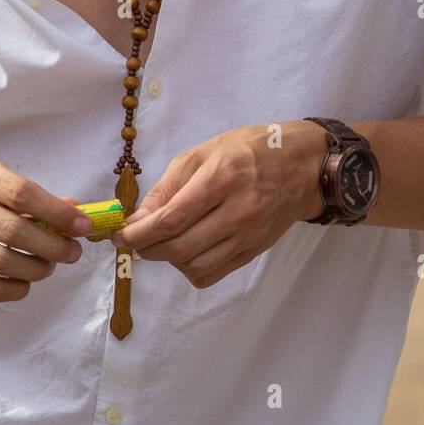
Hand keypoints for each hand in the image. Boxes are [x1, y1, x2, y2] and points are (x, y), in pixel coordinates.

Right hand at [0, 154, 89, 302]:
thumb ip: (25, 193)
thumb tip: (72, 210)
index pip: (22, 194)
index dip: (57, 212)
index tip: (82, 225)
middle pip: (17, 232)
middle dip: (54, 246)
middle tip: (72, 251)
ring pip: (3, 263)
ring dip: (38, 269)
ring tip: (50, 266)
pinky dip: (14, 289)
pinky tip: (25, 282)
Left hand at [109, 120, 328, 288]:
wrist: (303, 165)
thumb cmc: (250, 149)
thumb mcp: (205, 151)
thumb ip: (169, 185)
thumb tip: (137, 218)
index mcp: (222, 177)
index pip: (171, 219)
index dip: (138, 233)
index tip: (119, 234)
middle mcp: (238, 210)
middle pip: (180, 248)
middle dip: (147, 248)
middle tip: (134, 239)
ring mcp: (249, 235)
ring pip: (194, 267)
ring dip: (167, 260)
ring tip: (161, 242)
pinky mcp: (254, 251)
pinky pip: (212, 275)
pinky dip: (189, 269)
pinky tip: (186, 250)